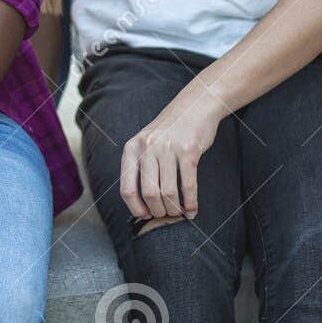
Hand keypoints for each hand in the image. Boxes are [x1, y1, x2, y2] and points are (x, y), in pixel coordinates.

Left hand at [120, 89, 226, 222]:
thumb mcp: (146, 142)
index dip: (135, 208)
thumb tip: (140, 205)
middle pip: (149, 194)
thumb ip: (140, 167)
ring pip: (168, 192)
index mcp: (132, 148)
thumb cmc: (169, 131)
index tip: (145, 216)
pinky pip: (188, 185)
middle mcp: (147, 148)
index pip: (127, 188)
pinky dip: (190, 203)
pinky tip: (192, 210)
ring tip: (178, 213)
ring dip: (174, 209)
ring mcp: (168, 148)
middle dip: (158, 212)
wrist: (195, 106)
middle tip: (166, 215)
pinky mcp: (188, 150)